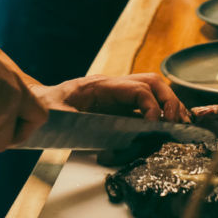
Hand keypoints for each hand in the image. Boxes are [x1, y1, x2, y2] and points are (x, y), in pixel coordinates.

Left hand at [38, 72, 191, 122]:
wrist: (36, 105)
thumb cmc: (45, 111)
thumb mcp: (56, 116)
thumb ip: (74, 123)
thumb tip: (90, 135)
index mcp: (100, 86)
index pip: (137, 88)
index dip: (151, 106)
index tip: (155, 126)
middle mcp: (112, 86)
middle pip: (152, 82)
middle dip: (169, 101)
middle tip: (176, 123)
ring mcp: (117, 94)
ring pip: (153, 90)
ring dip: (170, 105)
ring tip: (180, 126)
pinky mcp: (119, 105)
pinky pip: (146, 103)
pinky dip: (162, 112)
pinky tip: (169, 127)